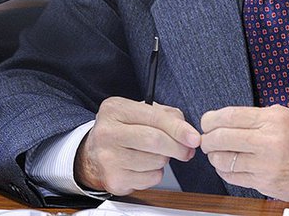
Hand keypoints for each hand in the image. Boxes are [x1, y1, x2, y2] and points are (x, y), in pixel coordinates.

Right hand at [75, 96, 199, 195]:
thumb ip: (166, 115)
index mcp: (115, 109)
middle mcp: (107, 133)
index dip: (178, 129)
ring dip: (163, 160)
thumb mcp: (139, 112)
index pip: (154, 118)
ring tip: (154, 154)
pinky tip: (144, 166)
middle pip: (154, 141)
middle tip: (187, 150)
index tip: (194, 138)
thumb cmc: (122, 130)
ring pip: (155, 162)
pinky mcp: (114, 179)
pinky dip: (155, 174)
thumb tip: (187, 132)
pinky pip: (149, 179)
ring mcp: (108, 158)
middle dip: (177, 147)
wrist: (93, 154)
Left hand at [200, 104, 288, 201]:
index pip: (230, 116)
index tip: (207, 121)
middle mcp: (270, 142)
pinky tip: (229, 165)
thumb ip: (260, 117)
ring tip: (217, 152)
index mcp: (275, 119)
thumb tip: (228, 120)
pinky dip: (226, 171)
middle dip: (208, 139)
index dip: (211, 119)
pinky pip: (235, 178)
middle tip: (207, 138)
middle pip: (222, 138)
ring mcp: (268, 166)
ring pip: (224, 161)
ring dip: (215, 157)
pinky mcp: (267, 184)